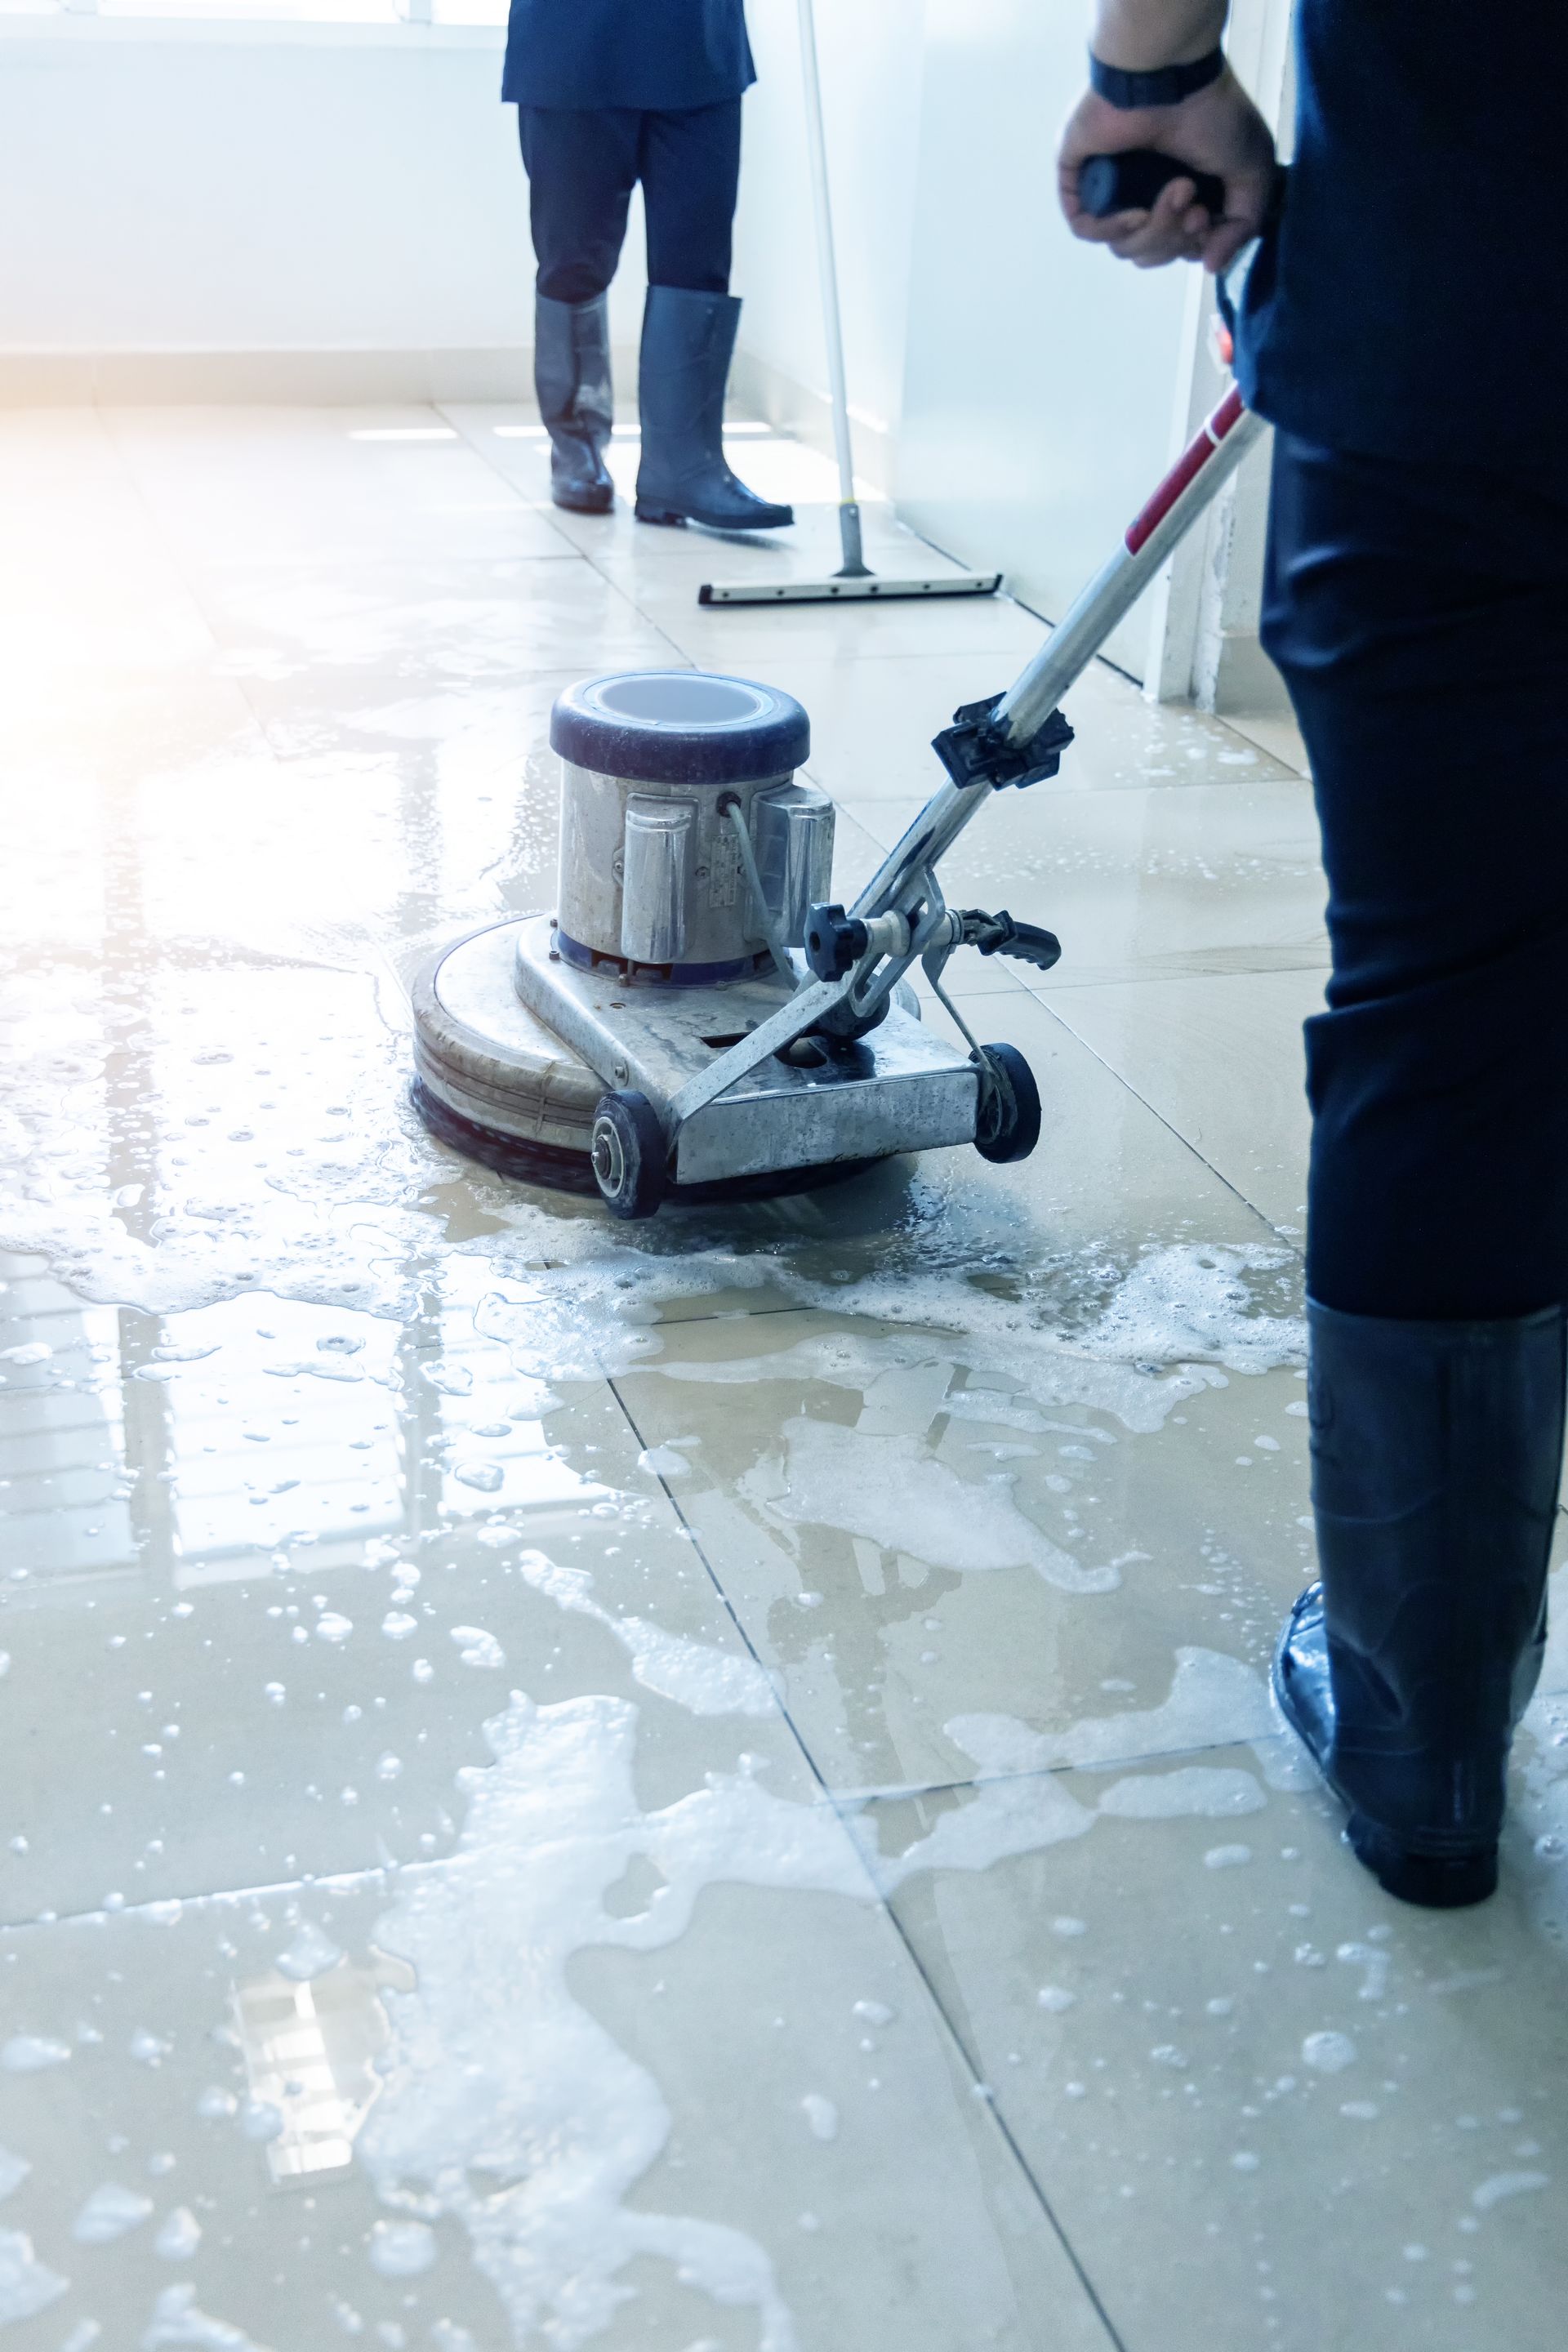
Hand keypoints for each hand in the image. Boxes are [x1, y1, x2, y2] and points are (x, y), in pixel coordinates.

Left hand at [1058, 69, 1275, 271]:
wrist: (1174, 76)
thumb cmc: (1215, 113)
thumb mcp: (1253, 173)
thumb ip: (1242, 226)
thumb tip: (1210, 266)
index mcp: (1177, 192)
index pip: (1177, 248)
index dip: (1192, 246)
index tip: (1205, 216)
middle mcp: (1142, 193)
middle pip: (1152, 254)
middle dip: (1175, 238)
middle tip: (1190, 202)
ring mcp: (1110, 187)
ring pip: (1124, 247)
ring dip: (1154, 230)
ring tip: (1173, 189)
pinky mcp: (1079, 178)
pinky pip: (1085, 229)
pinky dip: (1113, 229)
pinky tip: (1134, 212)